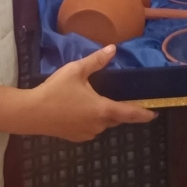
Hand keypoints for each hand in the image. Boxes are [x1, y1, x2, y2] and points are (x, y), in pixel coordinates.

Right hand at [20, 46, 154, 141]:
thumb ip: (96, 61)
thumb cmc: (56, 90)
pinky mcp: (76, 137)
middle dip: (121, 111)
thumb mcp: (76, 71)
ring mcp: (87, 133)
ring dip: (105, 115)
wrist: (32, 113)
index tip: (154, 114)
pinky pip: (92, 128)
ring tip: (99, 101)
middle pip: (116, 118)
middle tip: (125, 101)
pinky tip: (83, 110)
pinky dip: (93, 120)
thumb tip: (113, 49)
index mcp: (102, 109)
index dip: (143, 114)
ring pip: (103, 124)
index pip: (129, 113)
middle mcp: (98, 124)